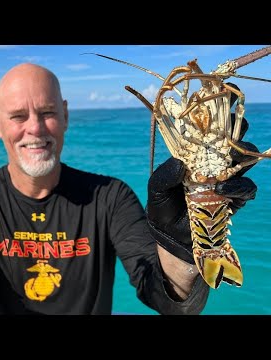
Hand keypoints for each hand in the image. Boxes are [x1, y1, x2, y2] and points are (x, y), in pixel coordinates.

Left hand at [146, 116, 257, 263]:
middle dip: (237, 127)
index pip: (208, 132)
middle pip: (232, 140)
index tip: (223, 96)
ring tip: (225, 163)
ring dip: (239, 156)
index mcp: (194, 156)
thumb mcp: (156, 190)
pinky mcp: (235, 199)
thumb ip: (163, 175)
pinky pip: (246, 189)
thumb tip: (181, 163)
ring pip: (244, 160)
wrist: (171, 237)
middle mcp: (213, 164)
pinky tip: (222, 189)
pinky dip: (237, 187)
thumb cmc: (162, 208)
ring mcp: (227, 181)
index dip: (217, 114)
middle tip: (236, 121)